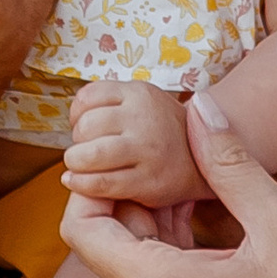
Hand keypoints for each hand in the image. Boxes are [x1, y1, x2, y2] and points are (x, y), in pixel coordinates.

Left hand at [60, 89, 276, 277]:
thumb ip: (231, 162)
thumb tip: (199, 105)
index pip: (82, 228)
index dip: (94, 184)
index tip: (133, 152)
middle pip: (106, 243)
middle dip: (130, 193)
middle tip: (173, 152)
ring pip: (136, 262)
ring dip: (156, 219)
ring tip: (198, 179)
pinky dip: (174, 246)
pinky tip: (214, 219)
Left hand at [63, 78, 200, 210]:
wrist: (204, 161)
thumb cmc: (162, 132)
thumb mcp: (143, 102)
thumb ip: (111, 103)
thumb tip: (72, 119)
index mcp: (140, 93)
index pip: (86, 98)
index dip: (76, 114)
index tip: (84, 127)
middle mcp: (144, 118)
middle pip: (85, 126)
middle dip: (78, 140)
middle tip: (86, 149)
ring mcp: (147, 150)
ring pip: (88, 155)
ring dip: (76, 163)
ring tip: (81, 166)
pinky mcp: (148, 181)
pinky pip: (100, 183)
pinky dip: (80, 184)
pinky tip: (77, 182)